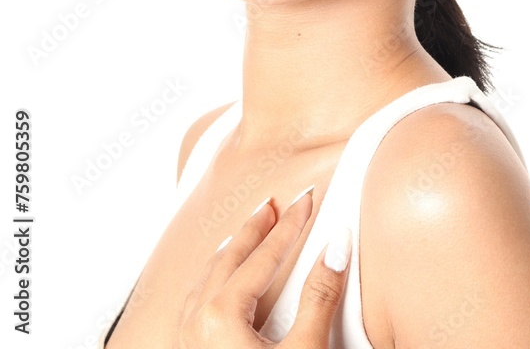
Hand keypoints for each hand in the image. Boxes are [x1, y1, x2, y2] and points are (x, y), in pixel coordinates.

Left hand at [173, 189, 351, 346]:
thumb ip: (320, 298)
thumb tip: (337, 247)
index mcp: (220, 316)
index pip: (265, 256)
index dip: (291, 225)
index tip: (306, 200)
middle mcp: (196, 324)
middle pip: (230, 258)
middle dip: (256, 229)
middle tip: (274, 205)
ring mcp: (187, 342)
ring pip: (208, 279)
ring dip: (232, 251)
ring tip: (248, 233)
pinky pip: (196, 302)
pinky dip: (214, 278)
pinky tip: (221, 280)